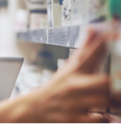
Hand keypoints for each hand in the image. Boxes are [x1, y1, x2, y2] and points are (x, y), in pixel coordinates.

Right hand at [0, 28, 118, 123]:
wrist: (32, 109)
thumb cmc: (55, 88)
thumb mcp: (68, 68)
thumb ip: (85, 49)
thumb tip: (93, 29)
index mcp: (74, 70)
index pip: (90, 53)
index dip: (103, 42)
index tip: (112, 31)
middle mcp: (74, 85)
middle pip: (103, 81)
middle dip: (114, 82)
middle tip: (119, 81)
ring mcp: (74, 103)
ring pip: (104, 101)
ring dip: (113, 102)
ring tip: (116, 100)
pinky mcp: (74, 120)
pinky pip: (98, 120)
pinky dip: (105, 119)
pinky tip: (106, 116)